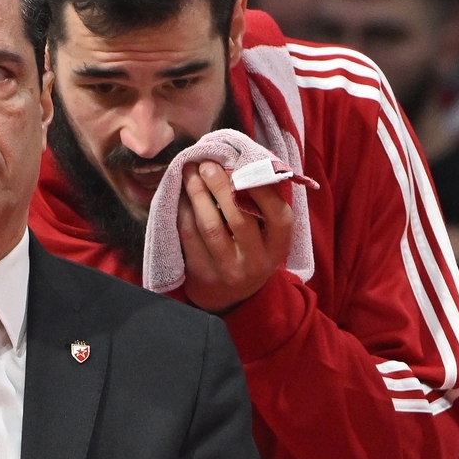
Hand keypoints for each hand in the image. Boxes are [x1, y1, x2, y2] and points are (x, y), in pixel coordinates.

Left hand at [176, 161, 293, 312]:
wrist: (227, 296)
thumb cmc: (249, 252)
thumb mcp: (266, 237)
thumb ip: (261, 206)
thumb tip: (241, 162)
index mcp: (278, 247)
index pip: (278, 216)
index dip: (261, 189)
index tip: (242, 165)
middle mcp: (256, 262)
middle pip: (239, 218)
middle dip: (221, 186)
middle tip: (207, 163)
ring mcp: (227, 270)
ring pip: (210, 226)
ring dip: (197, 194)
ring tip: (190, 172)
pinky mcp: (201, 274)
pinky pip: (189, 236)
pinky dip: (183, 211)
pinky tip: (180, 194)